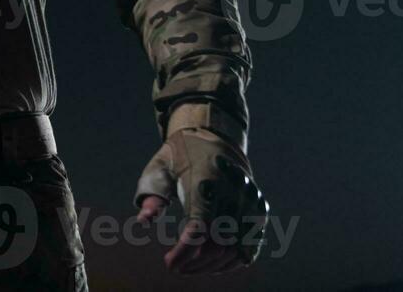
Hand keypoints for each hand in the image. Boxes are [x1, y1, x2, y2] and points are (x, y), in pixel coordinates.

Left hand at [135, 128, 269, 275]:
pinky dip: (232, 260)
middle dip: (195, 262)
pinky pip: (251, 245)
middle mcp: (233, 193)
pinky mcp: (259, 210)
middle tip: (175, 266)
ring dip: (212, 265)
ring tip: (190, 267)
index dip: (185, 252)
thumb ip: (152, 195)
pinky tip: (212, 264)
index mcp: (205, 182)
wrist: (214, 136)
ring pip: (236, 249)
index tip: (169, 264)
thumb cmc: (179, 155)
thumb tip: (142, 221)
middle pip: (218, 244)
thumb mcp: (159, 168)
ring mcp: (250, 203)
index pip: (200, 228)